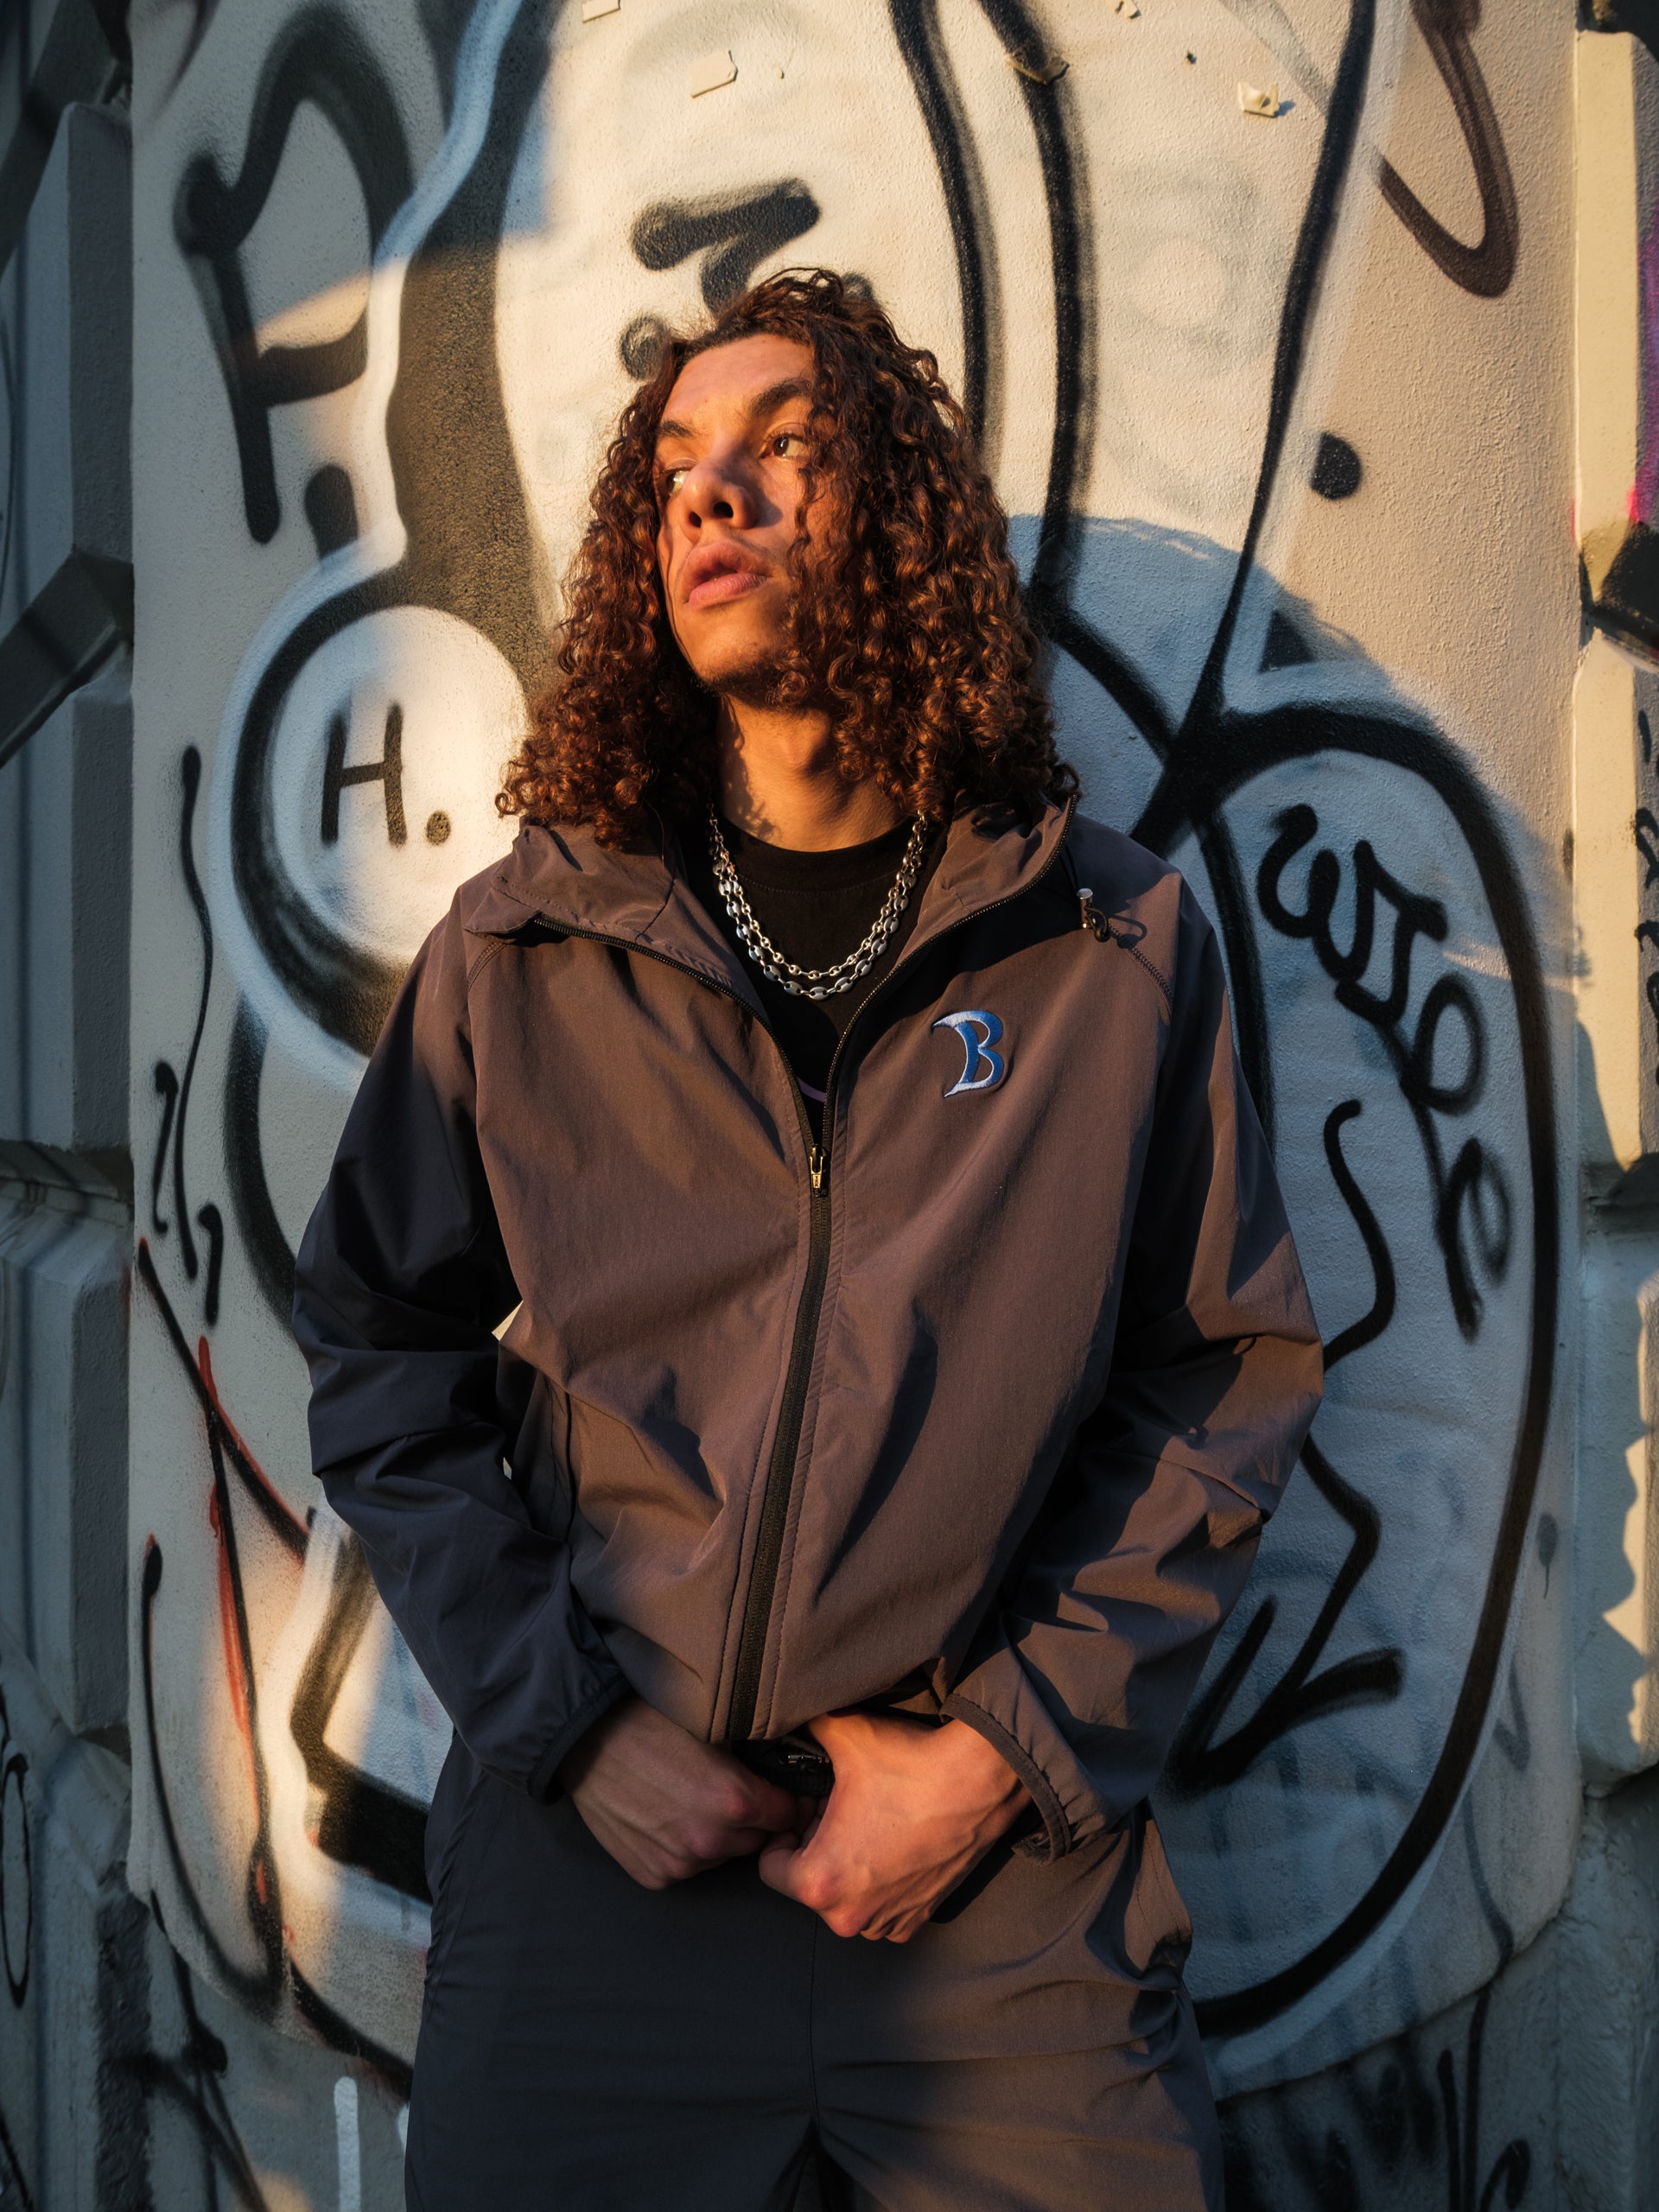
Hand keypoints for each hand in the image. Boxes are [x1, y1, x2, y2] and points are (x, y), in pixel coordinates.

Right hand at [559, 1698, 803, 1888]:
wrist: (585, 1738)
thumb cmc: (650, 1719)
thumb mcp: (715, 1726)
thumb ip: (754, 1757)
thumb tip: (783, 1766)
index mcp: (734, 1800)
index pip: (787, 1814)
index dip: (785, 1798)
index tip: (777, 1788)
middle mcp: (710, 1842)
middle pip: (756, 1839)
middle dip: (751, 1818)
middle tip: (728, 1790)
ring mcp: (679, 1864)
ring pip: (720, 1855)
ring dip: (716, 1836)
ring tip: (689, 1799)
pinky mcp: (652, 1875)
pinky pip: (685, 1866)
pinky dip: (682, 1848)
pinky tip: (664, 1816)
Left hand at [757, 1712, 1029, 1941]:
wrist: (979, 1782)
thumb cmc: (908, 1764)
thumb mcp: (841, 1735)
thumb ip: (800, 1730)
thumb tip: (784, 1718)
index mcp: (818, 1883)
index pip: (770, 1866)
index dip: (786, 1829)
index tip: (813, 1805)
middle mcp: (849, 1918)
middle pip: (809, 1882)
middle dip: (818, 1847)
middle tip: (844, 1808)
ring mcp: (887, 1924)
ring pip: (845, 1896)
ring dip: (850, 1867)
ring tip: (874, 1824)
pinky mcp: (918, 1921)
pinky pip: (880, 1908)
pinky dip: (882, 1884)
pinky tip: (898, 1844)